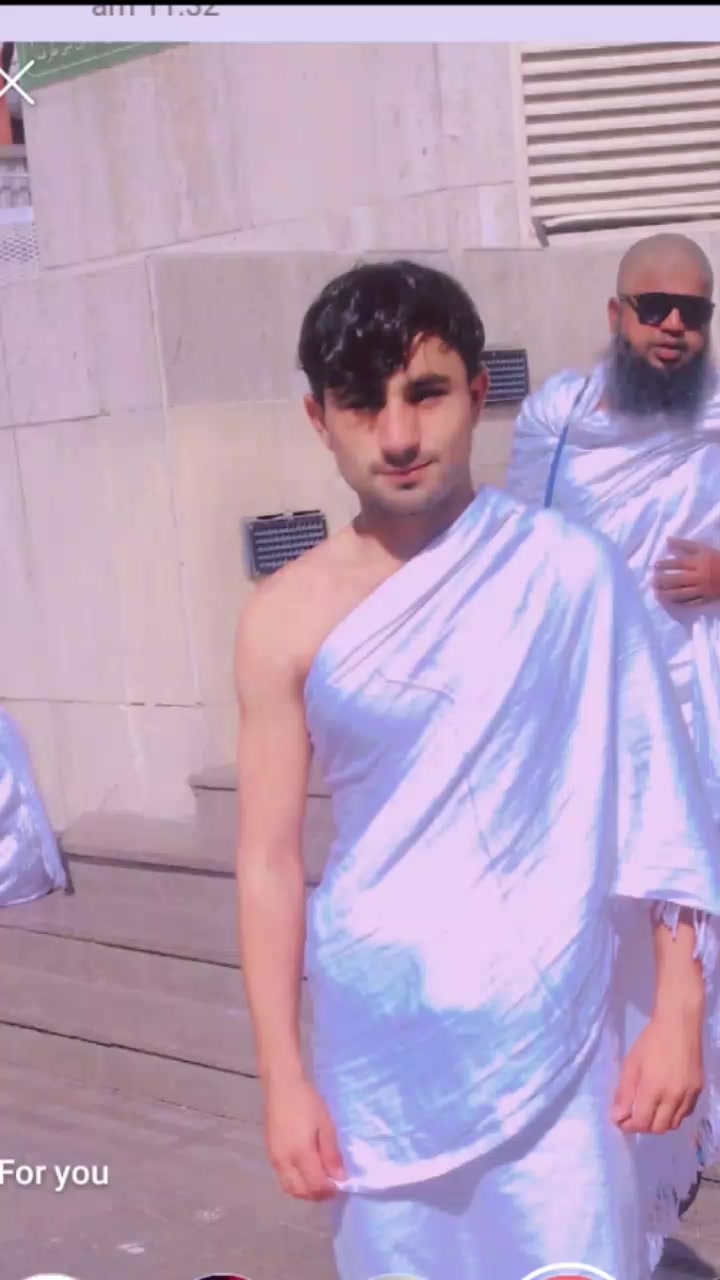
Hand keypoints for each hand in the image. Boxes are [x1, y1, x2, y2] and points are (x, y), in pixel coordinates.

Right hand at [264, 1075, 345, 1200]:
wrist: (281, 1085)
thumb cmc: (307, 1101)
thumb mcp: (326, 1125)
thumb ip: (332, 1154)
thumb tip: (340, 1178)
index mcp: (300, 1154)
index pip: (316, 1186)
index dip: (330, 1190)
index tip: (341, 1184)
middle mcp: (284, 1162)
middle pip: (301, 1192)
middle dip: (317, 1194)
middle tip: (332, 1185)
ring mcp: (274, 1159)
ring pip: (289, 1188)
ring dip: (305, 1191)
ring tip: (319, 1179)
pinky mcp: (270, 1153)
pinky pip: (282, 1178)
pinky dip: (295, 1182)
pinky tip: (305, 1170)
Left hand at [611, 1013, 703, 1133]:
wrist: (679, 1026)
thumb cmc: (650, 1042)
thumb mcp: (631, 1064)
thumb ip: (624, 1093)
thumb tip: (617, 1117)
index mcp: (653, 1089)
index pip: (641, 1122)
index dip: (628, 1126)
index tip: (620, 1121)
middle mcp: (674, 1097)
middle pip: (658, 1128)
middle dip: (643, 1126)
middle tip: (633, 1116)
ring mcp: (689, 1095)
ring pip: (673, 1124)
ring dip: (659, 1123)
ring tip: (649, 1111)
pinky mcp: (698, 1091)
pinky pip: (685, 1113)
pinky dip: (674, 1115)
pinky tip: (665, 1104)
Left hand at [654, 538, 719, 604]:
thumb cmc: (718, 559)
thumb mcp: (703, 548)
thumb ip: (685, 545)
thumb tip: (667, 540)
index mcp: (699, 562)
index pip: (679, 563)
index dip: (665, 565)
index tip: (655, 566)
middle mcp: (699, 576)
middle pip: (677, 580)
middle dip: (663, 581)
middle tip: (652, 582)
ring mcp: (702, 589)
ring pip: (682, 594)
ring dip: (667, 594)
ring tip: (657, 593)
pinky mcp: (706, 599)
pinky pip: (691, 603)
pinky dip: (680, 603)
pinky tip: (671, 602)